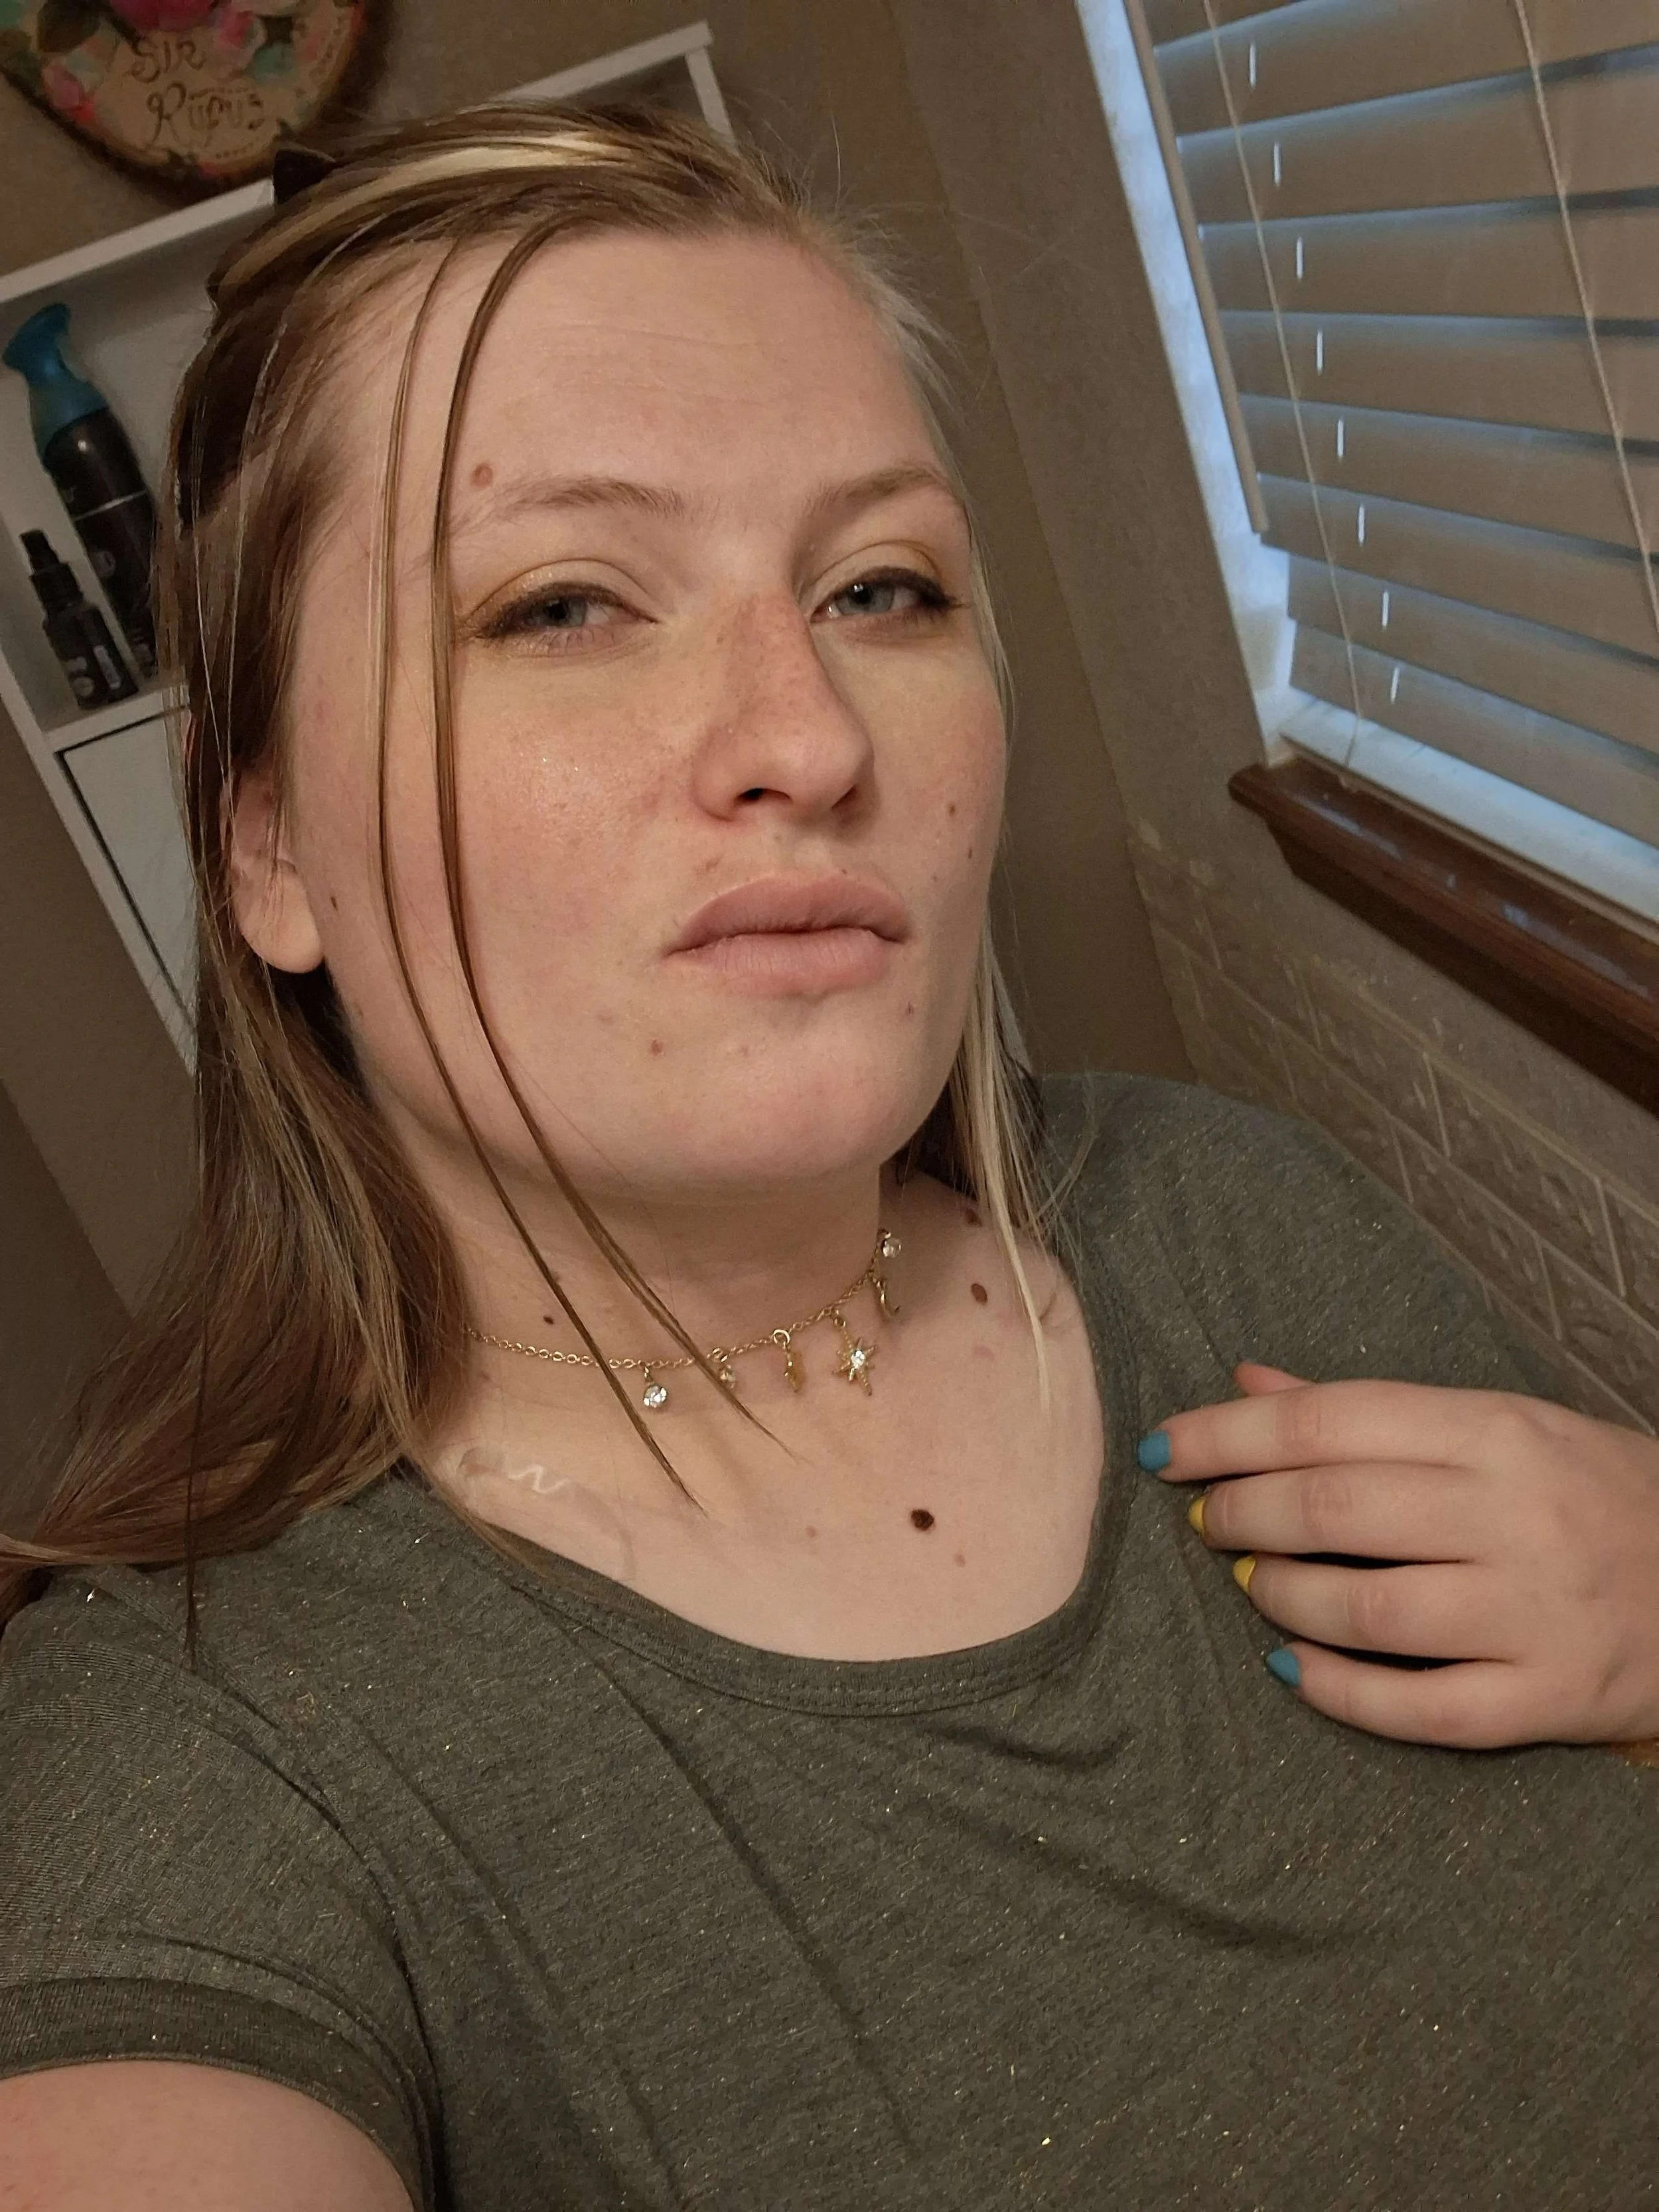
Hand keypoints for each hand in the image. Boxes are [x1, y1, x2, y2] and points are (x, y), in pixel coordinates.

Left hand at [1144, 1366, 1658, 1750]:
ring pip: (1367, 1611)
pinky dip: (1338, 1691)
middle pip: (1334, 1510)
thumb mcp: (1497, 1424)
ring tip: (1251, 1582)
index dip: (1228, 1435)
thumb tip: (1245, 1382)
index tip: (1163, 1449)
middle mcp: (1516, 1517)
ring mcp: (1535, 1614)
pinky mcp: (1550, 1701)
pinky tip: (1290, 1669)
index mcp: (1496, 1431)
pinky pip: (1420, 1709)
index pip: (1329, 1421)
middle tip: (1206, 1518)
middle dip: (1241, 1513)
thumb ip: (1368, 1410)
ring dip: (1279, 1596)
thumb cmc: (1589, 1490)